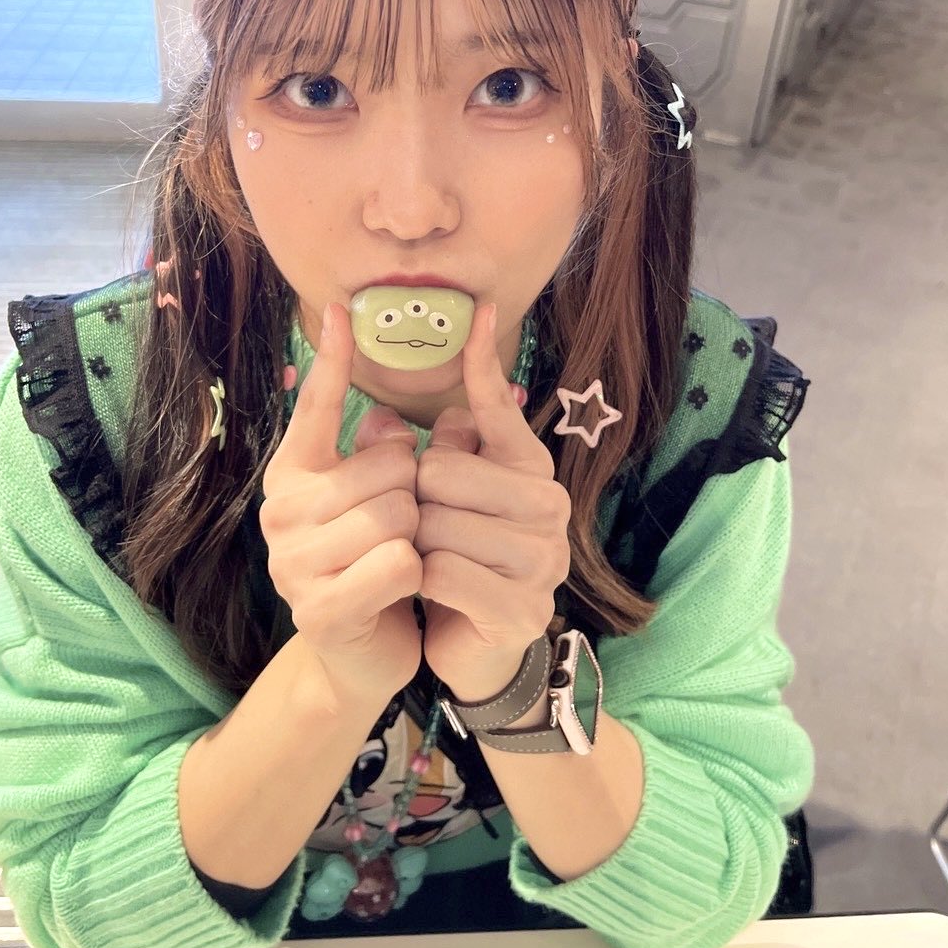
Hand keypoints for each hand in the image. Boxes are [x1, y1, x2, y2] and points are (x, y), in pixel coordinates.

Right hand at [260, 304, 423, 708]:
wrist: (360, 651)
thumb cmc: (373, 559)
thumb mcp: (381, 497)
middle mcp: (281, 509)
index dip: (334, 357)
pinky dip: (413, 576)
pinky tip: (398, 589)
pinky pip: (399, 565)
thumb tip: (394, 417)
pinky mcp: (319, 608)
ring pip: (399, 516)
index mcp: (295, 471)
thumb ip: (385, 450)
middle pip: (390, 468)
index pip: (316, 404)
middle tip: (400, 526)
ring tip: (398, 557)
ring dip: (417, 538)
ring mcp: (292, 562)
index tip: (345, 306)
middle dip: (415, 496)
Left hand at [415, 305, 571, 702]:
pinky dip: (423, 580)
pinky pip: (443, 573)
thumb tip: (398, 401)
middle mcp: (548, 507)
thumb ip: (434, 442)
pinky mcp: (521, 609)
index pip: (498, 407)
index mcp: (529, 467)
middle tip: (423, 525)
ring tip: (428, 557)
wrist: (472, 643)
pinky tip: (428, 587)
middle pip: (443, 473)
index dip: (481, 361)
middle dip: (414, 500)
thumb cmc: (457, 552)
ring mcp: (542, 561)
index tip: (479, 305)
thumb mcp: (446, 491)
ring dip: (417, 544)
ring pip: (438, 525)